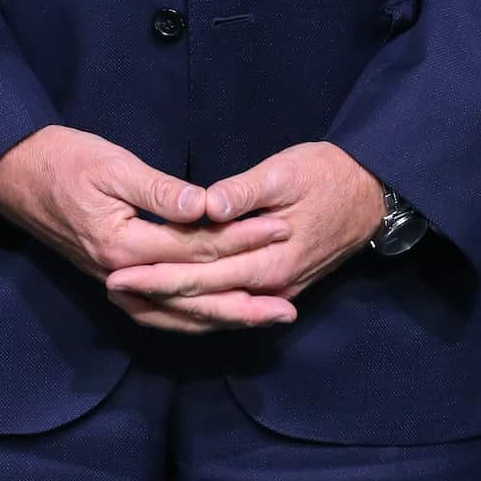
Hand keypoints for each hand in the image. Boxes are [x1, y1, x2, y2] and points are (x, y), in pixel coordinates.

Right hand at [0, 125, 298, 333]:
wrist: (15, 174)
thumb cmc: (63, 160)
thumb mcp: (112, 164)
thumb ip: (160, 190)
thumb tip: (205, 206)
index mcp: (124, 245)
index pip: (197, 249)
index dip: (242, 239)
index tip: (280, 228)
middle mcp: (121, 276)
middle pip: (194, 295)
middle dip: (245, 298)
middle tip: (290, 302)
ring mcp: (116, 284)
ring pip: (178, 315)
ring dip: (224, 317)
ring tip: (266, 318)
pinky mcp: (114, 281)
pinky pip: (160, 312)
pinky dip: (192, 318)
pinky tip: (216, 317)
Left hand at [105, 143, 384, 324]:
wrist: (371, 193)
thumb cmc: (326, 173)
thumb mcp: (286, 171)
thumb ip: (245, 192)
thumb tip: (208, 206)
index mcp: (268, 258)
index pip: (200, 275)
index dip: (156, 275)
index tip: (116, 272)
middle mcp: (270, 284)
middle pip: (202, 299)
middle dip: (153, 296)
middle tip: (109, 288)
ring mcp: (276, 289)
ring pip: (215, 309)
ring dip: (172, 307)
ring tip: (129, 300)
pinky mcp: (279, 283)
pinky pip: (232, 305)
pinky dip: (200, 307)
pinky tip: (175, 302)